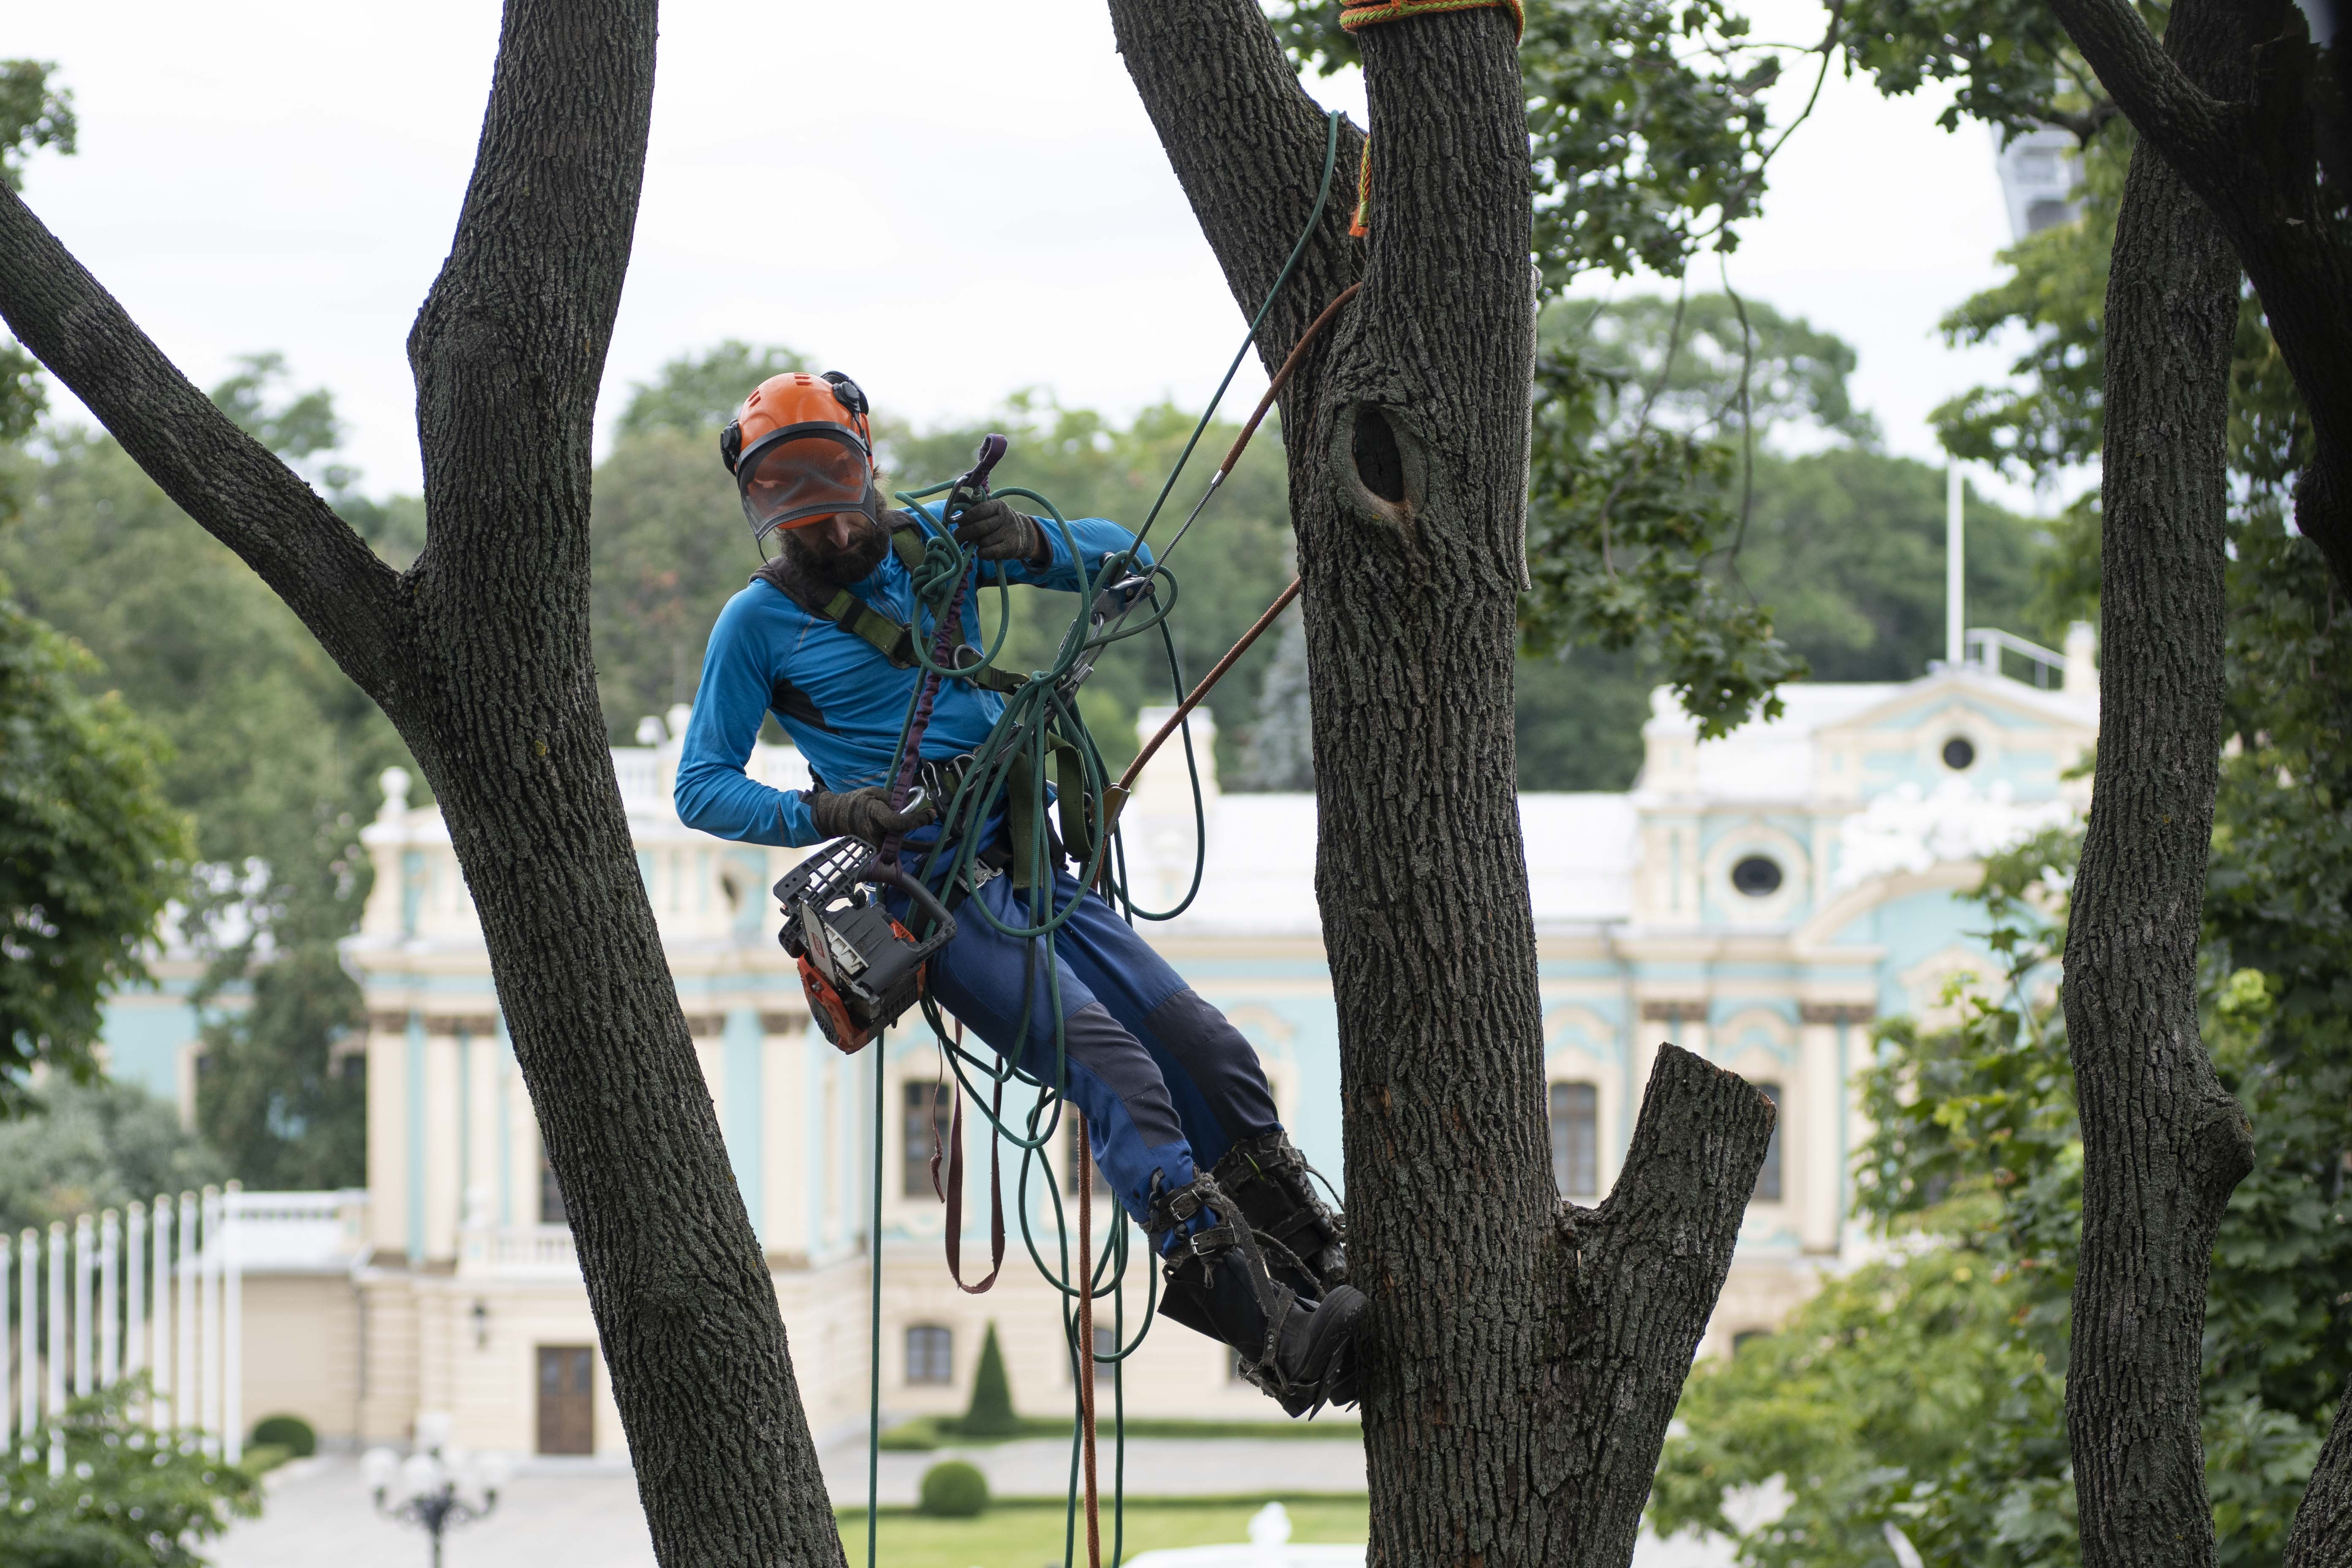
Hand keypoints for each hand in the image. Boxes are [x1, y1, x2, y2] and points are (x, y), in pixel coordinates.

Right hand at [807, 785, 938, 844]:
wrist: (838, 816)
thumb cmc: (857, 801)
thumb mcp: (875, 792)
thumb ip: (894, 798)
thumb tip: (912, 802)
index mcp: (874, 813)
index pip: (897, 821)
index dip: (915, 820)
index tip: (930, 815)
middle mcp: (875, 831)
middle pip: (902, 830)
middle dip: (914, 821)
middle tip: (925, 814)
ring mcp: (875, 842)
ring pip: (899, 836)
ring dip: (904, 827)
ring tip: (899, 816)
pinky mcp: (876, 847)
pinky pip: (894, 841)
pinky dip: (898, 832)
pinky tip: (893, 825)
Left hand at [951, 497, 1048, 565]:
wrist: (1021, 533)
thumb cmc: (996, 521)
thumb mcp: (987, 509)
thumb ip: (971, 504)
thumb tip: (956, 497)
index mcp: (998, 505)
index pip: (978, 510)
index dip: (965, 518)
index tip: (959, 523)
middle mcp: (1006, 517)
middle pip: (978, 528)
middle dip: (964, 533)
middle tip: (958, 536)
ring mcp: (1009, 532)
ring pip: (982, 542)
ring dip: (975, 544)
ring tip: (977, 542)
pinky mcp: (1011, 546)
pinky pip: (989, 552)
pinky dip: (982, 553)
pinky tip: (982, 551)